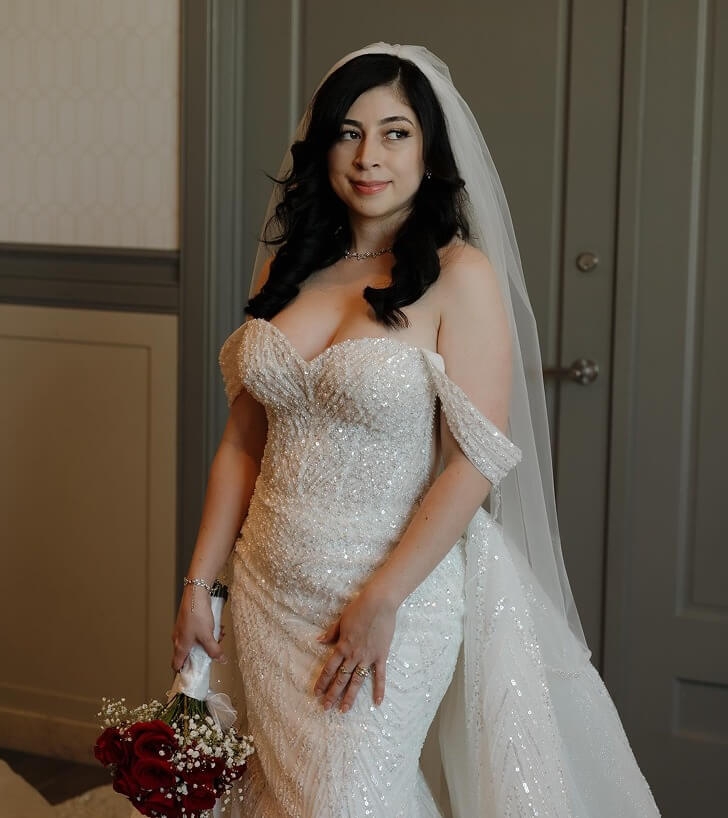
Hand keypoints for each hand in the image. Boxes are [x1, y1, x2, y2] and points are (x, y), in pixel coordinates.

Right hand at [171, 586, 225, 671]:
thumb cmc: (197, 613)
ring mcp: (183, 629)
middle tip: (214, 652)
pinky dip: (207, 632)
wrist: (196, 593)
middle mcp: (179, 638)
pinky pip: (198, 632)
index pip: (176, 665)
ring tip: (219, 636)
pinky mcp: (189, 621)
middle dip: (203, 654)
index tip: (192, 676)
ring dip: (208, 641)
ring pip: (196, 641)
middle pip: (189, 654)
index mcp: (180, 645)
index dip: (183, 672)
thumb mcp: (208, 636)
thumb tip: (220, 660)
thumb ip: (214, 650)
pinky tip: (217, 628)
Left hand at [313, 586, 395, 712]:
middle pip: (340, 678)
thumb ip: (331, 633)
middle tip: (326, 707)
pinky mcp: (380, 656)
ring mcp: (367, 657)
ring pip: (356, 681)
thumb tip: (318, 641)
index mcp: (341, 646)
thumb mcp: (341, 620)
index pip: (329, 669)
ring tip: (344, 710)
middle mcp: (352, 655)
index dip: (322, 682)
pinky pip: (379, 676)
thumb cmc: (359, 608)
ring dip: (349, 696)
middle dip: (332, 694)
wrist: (378, 604)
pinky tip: (377, 703)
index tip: (317, 693)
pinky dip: (379, 689)